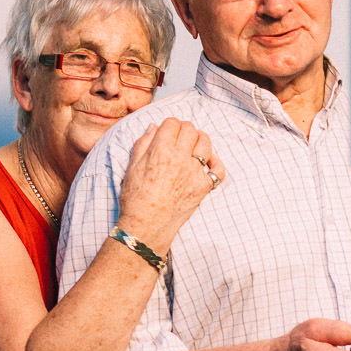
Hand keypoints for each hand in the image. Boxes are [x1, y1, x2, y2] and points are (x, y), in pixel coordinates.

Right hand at [117, 119, 225, 252]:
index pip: (172, 123)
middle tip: (180, 137)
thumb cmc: (135, 198)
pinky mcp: (203, 188)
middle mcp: (180, 159)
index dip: (170, 125)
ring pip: (206, 143)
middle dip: (185, 129)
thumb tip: (154, 127)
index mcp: (160, 152)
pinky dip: (216, 163)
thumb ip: (143, 143)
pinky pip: (218, 170)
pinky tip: (207, 163)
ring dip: (200, 141)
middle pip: (191, 129)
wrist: (146, 226)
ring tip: (193, 147)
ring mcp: (194, 174)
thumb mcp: (132, 167)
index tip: (168, 131)